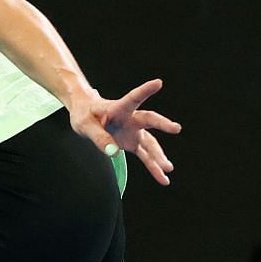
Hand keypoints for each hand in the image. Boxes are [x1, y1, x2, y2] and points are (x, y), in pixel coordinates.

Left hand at [66, 78, 181, 185]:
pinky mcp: (133, 142)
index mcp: (118, 108)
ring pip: (150, 143)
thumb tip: (113, 152)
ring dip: (158, 156)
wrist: (86, 115)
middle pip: (149, 120)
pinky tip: (163, 178)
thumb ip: (98, 136)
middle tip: (176, 128)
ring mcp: (134, 131)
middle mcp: (131, 118)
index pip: (133, 98)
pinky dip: (153, 167)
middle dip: (162, 125)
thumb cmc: (84, 114)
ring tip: (168, 169)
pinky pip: (146, 156)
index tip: (158, 83)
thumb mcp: (84, 125)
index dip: (145, 91)